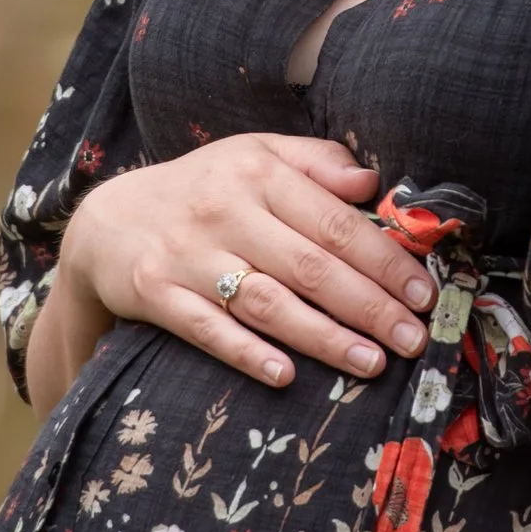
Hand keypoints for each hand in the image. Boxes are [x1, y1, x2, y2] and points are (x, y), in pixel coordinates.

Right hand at [59, 134, 436, 392]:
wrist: (107, 221)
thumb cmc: (203, 189)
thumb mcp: (254, 155)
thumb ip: (316, 163)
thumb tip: (373, 182)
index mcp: (258, 172)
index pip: (335, 221)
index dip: (384, 260)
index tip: (423, 294)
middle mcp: (225, 211)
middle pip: (309, 265)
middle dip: (368, 306)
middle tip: (414, 340)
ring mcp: (188, 255)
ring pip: (266, 301)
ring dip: (322, 336)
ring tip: (371, 364)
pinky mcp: (155, 292)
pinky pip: (207, 329)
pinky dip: (246, 353)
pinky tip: (285, 376)